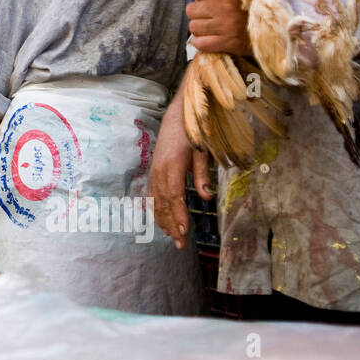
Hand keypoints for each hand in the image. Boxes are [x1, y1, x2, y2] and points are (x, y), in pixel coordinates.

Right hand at [149, 100, 212, 249]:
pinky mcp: (154, 171)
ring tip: (173, 238)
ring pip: (156, 201)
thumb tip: (206, 198)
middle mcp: (159, 171)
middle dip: (172, 225)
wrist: (178, 115)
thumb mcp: (202, 151)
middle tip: (181, 245)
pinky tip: (162, 221)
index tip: (184, 231)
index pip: (174, 196)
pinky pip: (153, 195)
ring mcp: (154, 171)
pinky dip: (157, 210)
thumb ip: (202, 175)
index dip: (178, 215)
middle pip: (163, 203)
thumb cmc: (193, 131)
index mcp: (172, 166)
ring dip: (164, 221)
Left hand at [187, 0, 251, 55]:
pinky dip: (201, 42)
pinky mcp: (227, 43)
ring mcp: (225, 26)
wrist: (276, 29)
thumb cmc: (255, 9)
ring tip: (212, 27)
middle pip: (191, 9)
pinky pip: (199, 43)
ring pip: (193, 27)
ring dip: (200, 28)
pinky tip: (210, 39)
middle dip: (198, 13)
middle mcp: (224, 7)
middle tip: (209, 15)